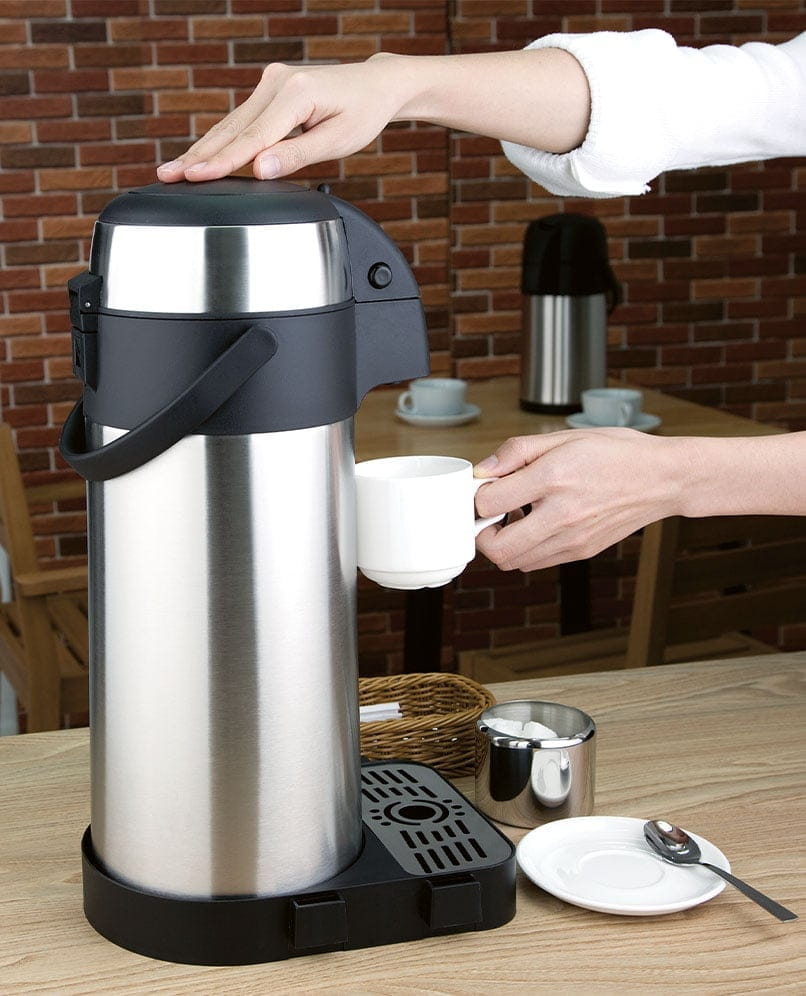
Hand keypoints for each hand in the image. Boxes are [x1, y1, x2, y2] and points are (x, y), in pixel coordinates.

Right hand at [156, 55, 407, 182]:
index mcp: (295, 93)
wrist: (375, 86)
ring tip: (172, 170)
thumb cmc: (363, 114)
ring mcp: (271, 82)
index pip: (252, 137)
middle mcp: (277, 82)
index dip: (222, 161)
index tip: (195, 176)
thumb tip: (261, 170)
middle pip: (232, 129)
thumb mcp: (338, 140)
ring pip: (231, 124)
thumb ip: (297, 155)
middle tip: (167, 176)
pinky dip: (220, 140)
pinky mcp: (270, 89)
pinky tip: (200, 156)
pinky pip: (240, 120)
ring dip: (202, 149)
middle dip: (199, 155)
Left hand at [473, 429, 685, 570]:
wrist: (663, 478)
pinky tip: (534, 525)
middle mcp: (562, 514)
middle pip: (496, 548)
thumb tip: (483, 470)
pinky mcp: (581, 551)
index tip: (484, 487)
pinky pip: (536, 562)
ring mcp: (572, 538)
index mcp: (554, 478)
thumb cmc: (616, 452)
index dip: (478, 495)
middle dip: (481, 532)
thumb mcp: (564, 437)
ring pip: (513, 561)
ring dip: (502, 543)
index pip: (490, 503)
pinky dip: (525, 550)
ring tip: (513, 519)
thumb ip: (518, 452)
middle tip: (488, 515)